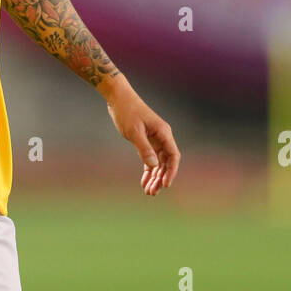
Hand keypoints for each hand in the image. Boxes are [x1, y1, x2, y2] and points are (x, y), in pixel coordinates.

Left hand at [103, 79, 180, 195]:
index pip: (173, 156)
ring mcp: (154, 139)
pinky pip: (150, 159)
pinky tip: (144, 182)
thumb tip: (153, 166)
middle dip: (161, 178)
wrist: (118, 98)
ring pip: (158, 163)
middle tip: (152, 192)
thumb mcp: (134, 131)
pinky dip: (148, 170)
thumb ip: (144, 149)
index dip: (171, 171)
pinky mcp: (146, 141)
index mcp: (163, 133)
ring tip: (149, 191)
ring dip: (154, 177)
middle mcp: (162, 137)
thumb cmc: (127, 112)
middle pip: (166, 162)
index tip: (165, 184)